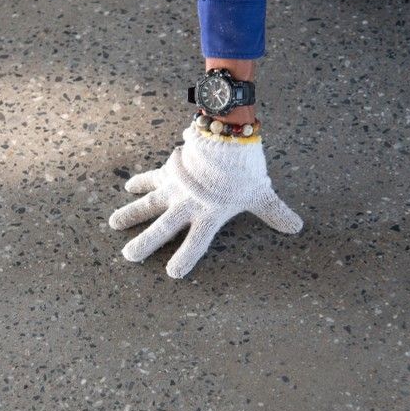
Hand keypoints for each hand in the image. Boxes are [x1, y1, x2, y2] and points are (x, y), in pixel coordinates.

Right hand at [109, 124, 302, 277]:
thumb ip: (275, 212)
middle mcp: (188, 206)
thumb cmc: (245, 169)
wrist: (226, 137)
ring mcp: (176, 188)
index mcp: (209, 216)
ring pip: (148, 204)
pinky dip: (140, 181)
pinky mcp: (170, 170)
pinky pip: (152, 178)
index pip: (195, 245)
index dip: (184, 259)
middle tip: (128, 256)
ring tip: (113, 224)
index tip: (172, 273)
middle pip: (162, 229)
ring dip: (131, 214)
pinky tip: (128, 186)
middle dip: (144, 243)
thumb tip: (296, 227)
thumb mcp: (261, 194)